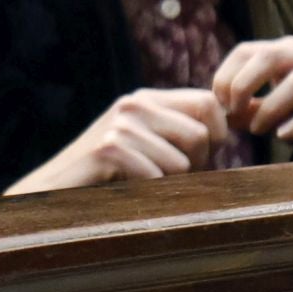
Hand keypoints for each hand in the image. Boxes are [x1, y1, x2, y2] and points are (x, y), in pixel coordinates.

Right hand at [6, 88, 228, 193]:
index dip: (220, 132)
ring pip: (182, 161)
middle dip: (199, 163)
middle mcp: (133, 104)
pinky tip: (128, 190)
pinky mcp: (108, 149)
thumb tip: (238, 124)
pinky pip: (158, 177)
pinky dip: (150, 192)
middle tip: (174, 178)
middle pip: (201, 132)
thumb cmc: (108, 174)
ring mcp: (119, 125)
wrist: (54, 191)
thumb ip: (180, 130)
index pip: (208, 101)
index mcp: (146, 99)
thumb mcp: (146, 143)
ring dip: (171, 183)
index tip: (206, 156)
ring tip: (145, 185)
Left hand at [213, 36, 292, 152]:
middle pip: (272, 55)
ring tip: (257, 129)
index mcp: (289, 50)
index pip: (249, 50)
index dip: (227, 74)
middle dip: (244, 84)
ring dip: (270, 107)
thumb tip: (215, 109)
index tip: (217, 101)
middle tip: (232, 111)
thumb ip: (241, 106)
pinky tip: (282, 136)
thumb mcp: (266, 109)